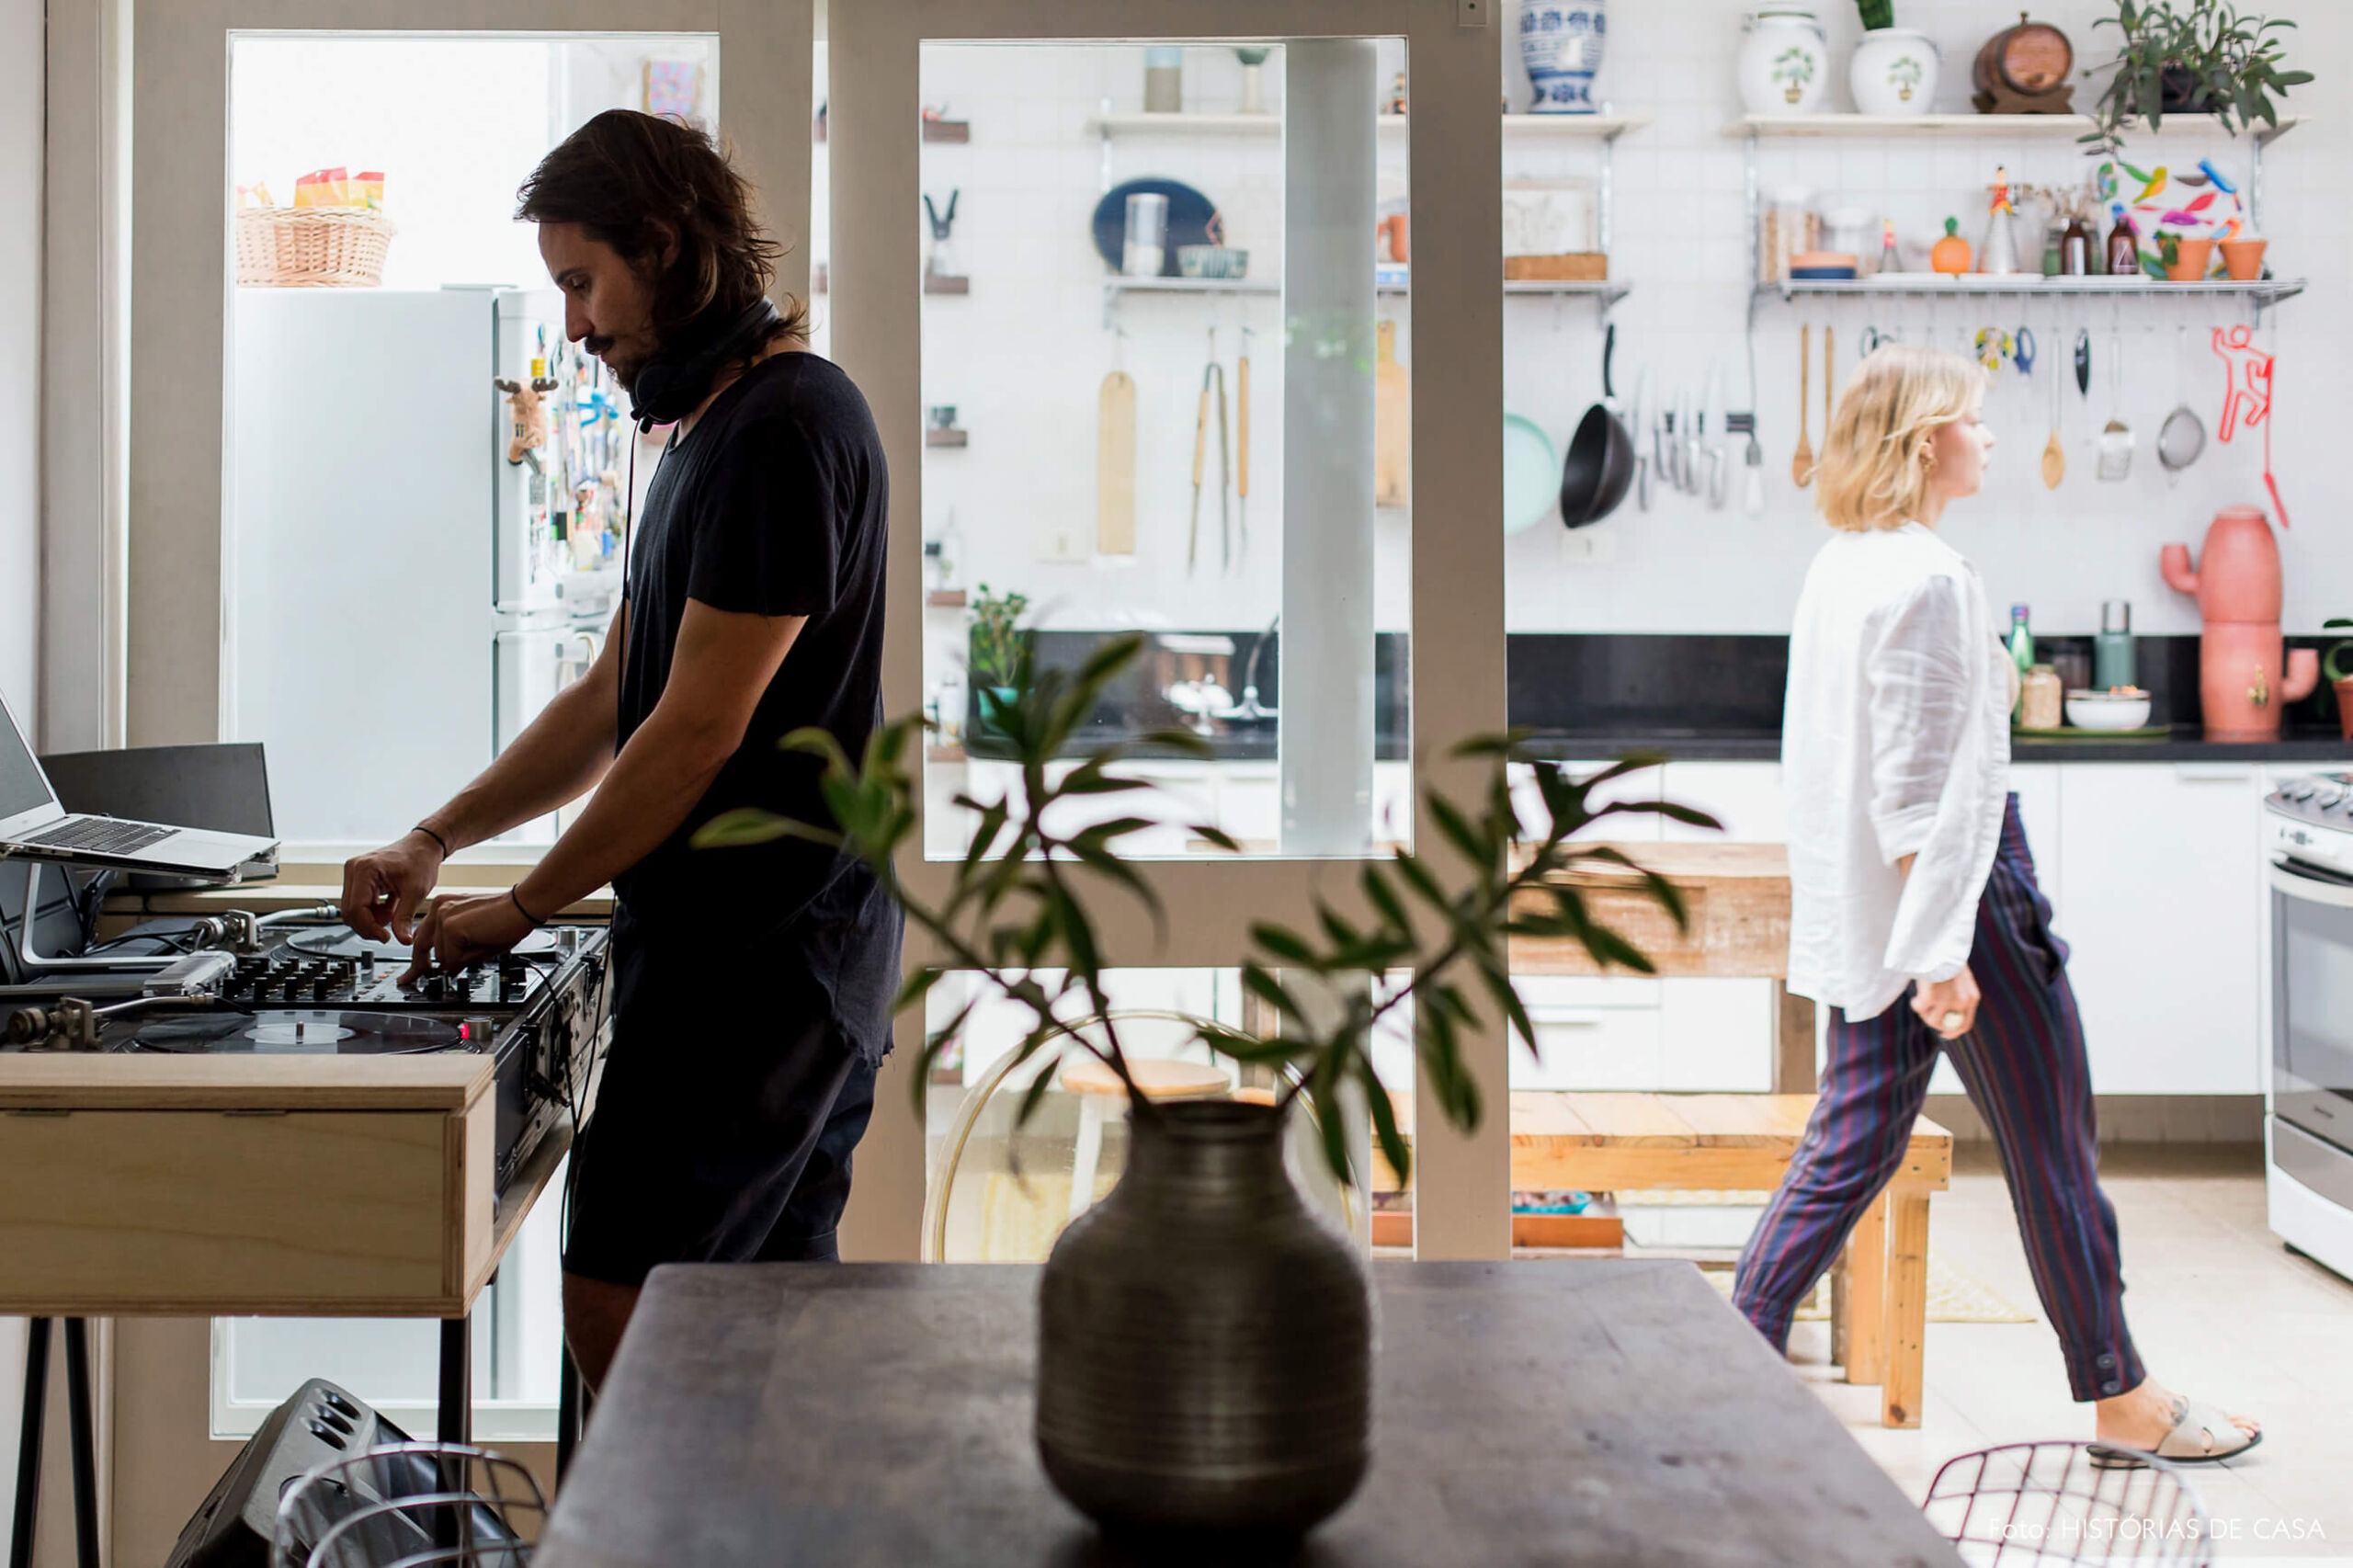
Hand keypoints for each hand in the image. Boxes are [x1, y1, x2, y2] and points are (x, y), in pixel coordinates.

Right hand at [342, 830, 445, 943]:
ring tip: (394, 913)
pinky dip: (372, 912)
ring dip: (371, 919)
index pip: (356, 909)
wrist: (423, 846)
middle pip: (350, 912)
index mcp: (365, 869)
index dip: (369, 928)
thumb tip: (403, 940)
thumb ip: (405, 917)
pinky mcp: (356, 879)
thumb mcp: (416, 892)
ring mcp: (353, 873)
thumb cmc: (420, 861)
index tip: (386, 937)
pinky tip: (389, 907)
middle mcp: (354, 869)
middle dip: (369, 926)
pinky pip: (357, 904)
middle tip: (390, 931)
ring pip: (352, 910)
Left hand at [403, 891, 535, 982]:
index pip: (422, 936)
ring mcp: (443, 917)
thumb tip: (446, 968)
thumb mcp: (474, 935)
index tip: (410, 974)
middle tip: (413, 979)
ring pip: (442, 957)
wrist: (523, 906)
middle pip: (422, 948)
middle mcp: (439, 908)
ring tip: (482, 947)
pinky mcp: (451, 927)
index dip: (417, 958)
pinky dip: (468, 959)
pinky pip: (453, 959)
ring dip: (462, 960)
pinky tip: (482, 946)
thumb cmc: (507, 918)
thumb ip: (455, 947)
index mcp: (444, 906)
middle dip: (423, 967)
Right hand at [1911, 965, 1980, 1040]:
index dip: (1953, 1032)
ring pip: (1933, 1021)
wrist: (1937, 946)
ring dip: (1924, 1013)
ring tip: (1919, 1001)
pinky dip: (1916, 1004)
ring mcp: (1948, 1000)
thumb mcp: (1958, 980)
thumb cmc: (1945, 960)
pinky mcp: (1932, 997)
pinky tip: (1915, 997)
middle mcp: (1963, 1001)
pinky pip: (1920, 1009)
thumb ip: (1957, 996)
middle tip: (1925, 1015)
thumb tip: (1946, 1017)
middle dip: (1935, 1023)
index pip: (1965, 1024)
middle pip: (1948, 1026)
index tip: (1943, 1033)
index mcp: (1972, 997)